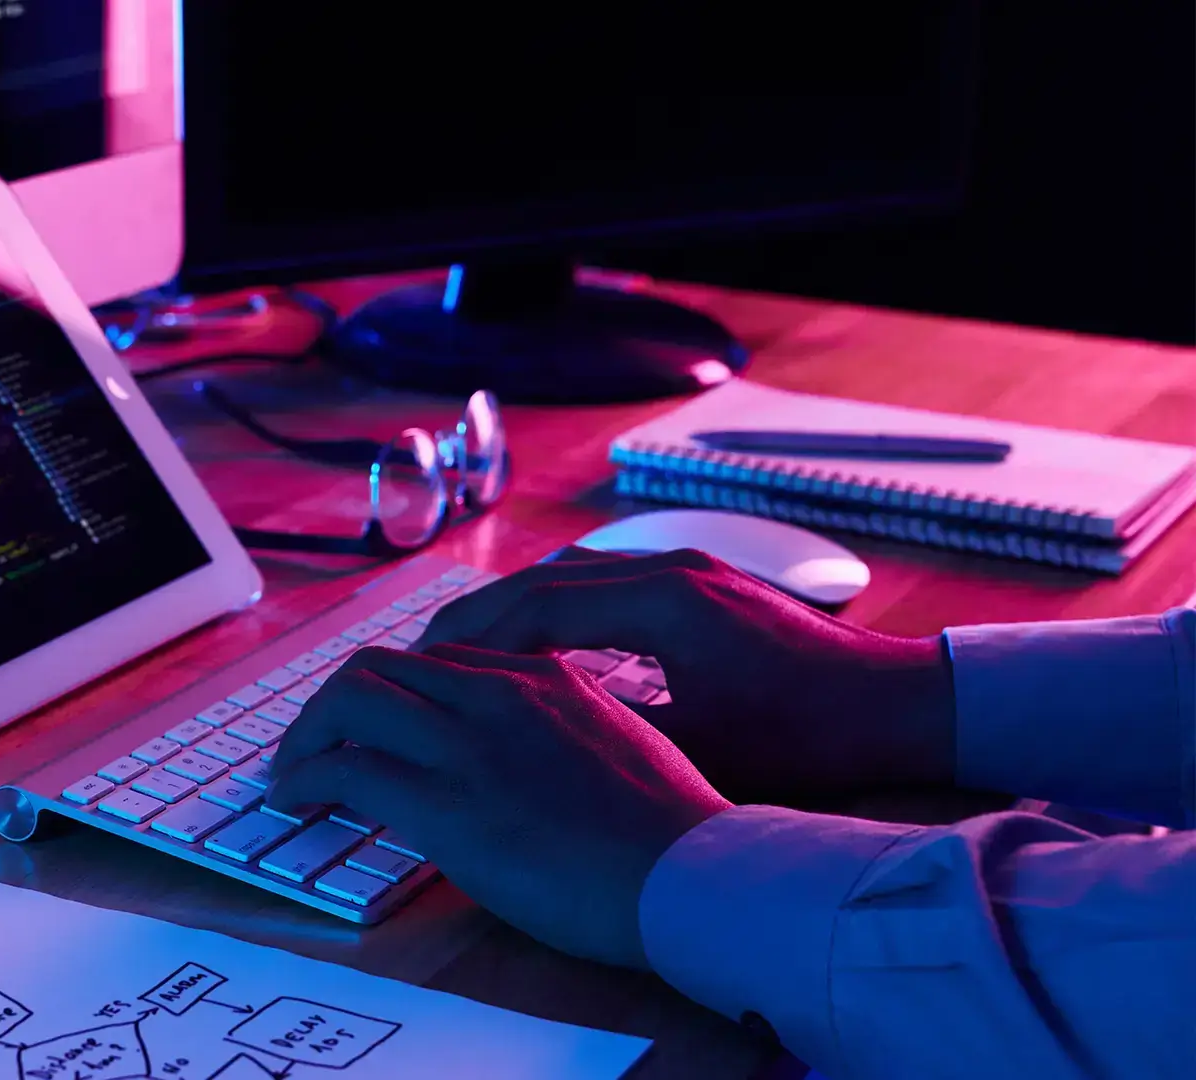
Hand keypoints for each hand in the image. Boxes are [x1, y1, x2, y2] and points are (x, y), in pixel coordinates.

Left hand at [265, 644, 730, 970]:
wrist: (696, 876)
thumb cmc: (676, 834)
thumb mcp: (625, 749)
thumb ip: (566, 734)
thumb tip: (529, 763)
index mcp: (546, 678)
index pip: (440, 659)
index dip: (393, 690)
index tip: (374, 722)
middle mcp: (501, 693)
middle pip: (384, 665)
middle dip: (336, 702)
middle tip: (315, 741)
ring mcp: (470, 742)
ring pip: (352, 698)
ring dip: (310, 733)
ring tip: (293, 769)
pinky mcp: (445, 799)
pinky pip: (346, 768)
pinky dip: (307, 778)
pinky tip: (297, 799)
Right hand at [416, 548, 957, 801]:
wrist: (905, 703)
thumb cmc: (813, 739)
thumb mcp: (702, 752)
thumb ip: (613, 733)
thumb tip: (531, 740)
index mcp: (662, 604)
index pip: (534, 606)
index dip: (470, 640)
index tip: (421, 670)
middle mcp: (670, 569)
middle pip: (544, 579)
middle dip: (478, 619)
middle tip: (422, 660)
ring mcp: (690, 569)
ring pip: (574, 576)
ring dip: (517, 610)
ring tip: (468, 652)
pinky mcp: (705, 583)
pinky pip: (607, 582)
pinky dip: (561, 608)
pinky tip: (540, 644)